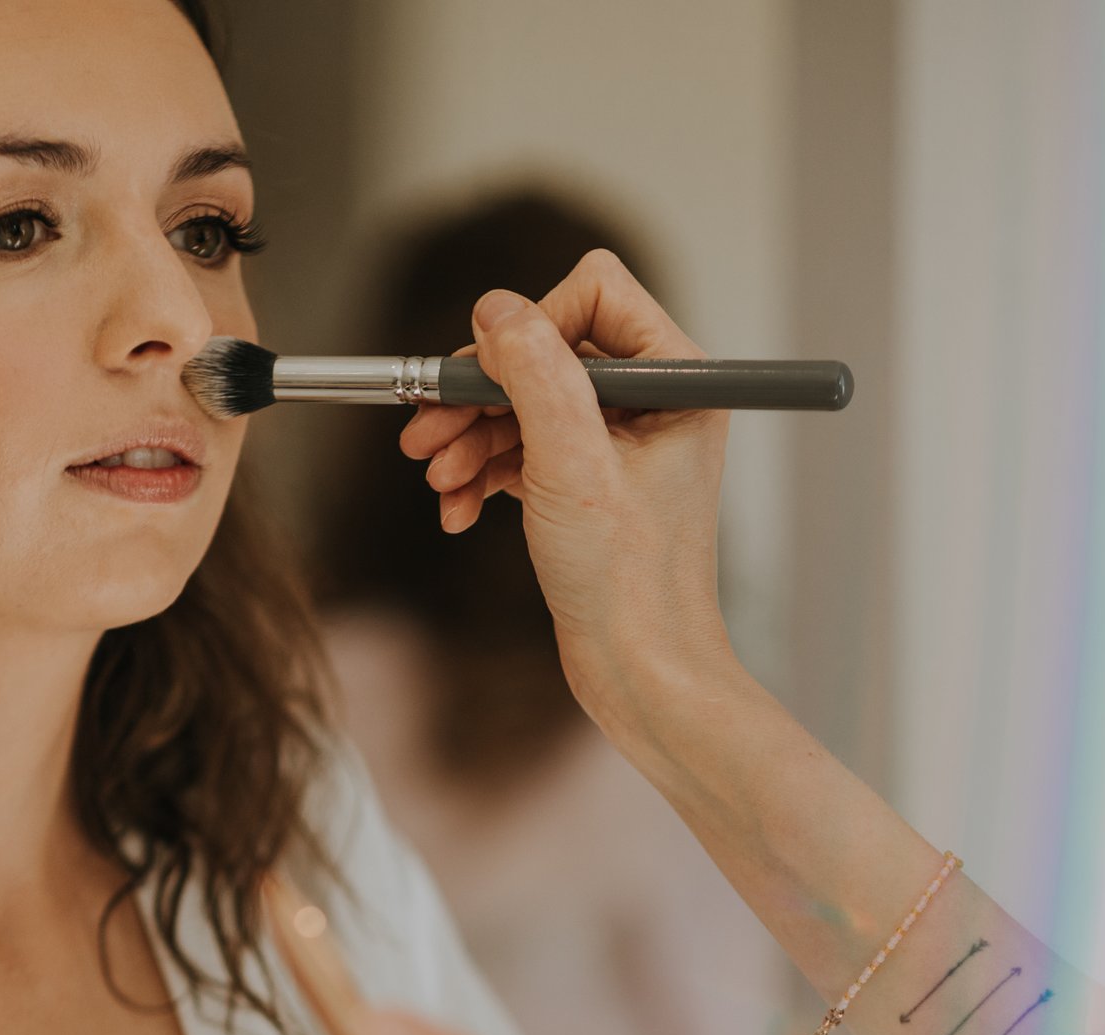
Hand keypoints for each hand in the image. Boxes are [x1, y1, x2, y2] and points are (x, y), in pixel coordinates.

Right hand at [397, 252, 741, 734]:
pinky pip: (523, 449)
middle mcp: (654, 403)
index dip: (532, 325)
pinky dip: (483, 473)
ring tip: (437, 477)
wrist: (639, 674)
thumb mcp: (571, 463)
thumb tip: (497, 309)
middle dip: (482, 390)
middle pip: (547, 348)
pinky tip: (458, 510)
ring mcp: (620, 444)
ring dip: (470, 435)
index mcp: (678, 380)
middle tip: (426, 428)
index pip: (594, 291)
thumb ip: (536, 372)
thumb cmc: (629, 583)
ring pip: (525, 402)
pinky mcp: (590, 484)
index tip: (486, 376)